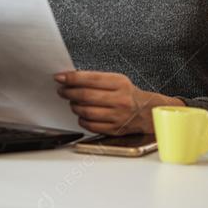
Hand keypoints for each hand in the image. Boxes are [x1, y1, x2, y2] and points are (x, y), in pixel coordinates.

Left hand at [54, 70, 183, 133]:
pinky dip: (81, 119)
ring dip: (74, 106)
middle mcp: (120, 100)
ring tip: (72, 102)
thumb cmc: (128, 94)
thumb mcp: (116, 79)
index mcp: (120, 83)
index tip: (59, 77)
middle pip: (86, 96)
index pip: (90, 79)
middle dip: (68, 92)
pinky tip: (81, 114)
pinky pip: (91, 125)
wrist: (147, 111)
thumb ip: (95, 78)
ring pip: (86, 112)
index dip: (71, 78)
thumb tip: (71, 77)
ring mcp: (118, 116)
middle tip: (62, 90)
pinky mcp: (115, 129)